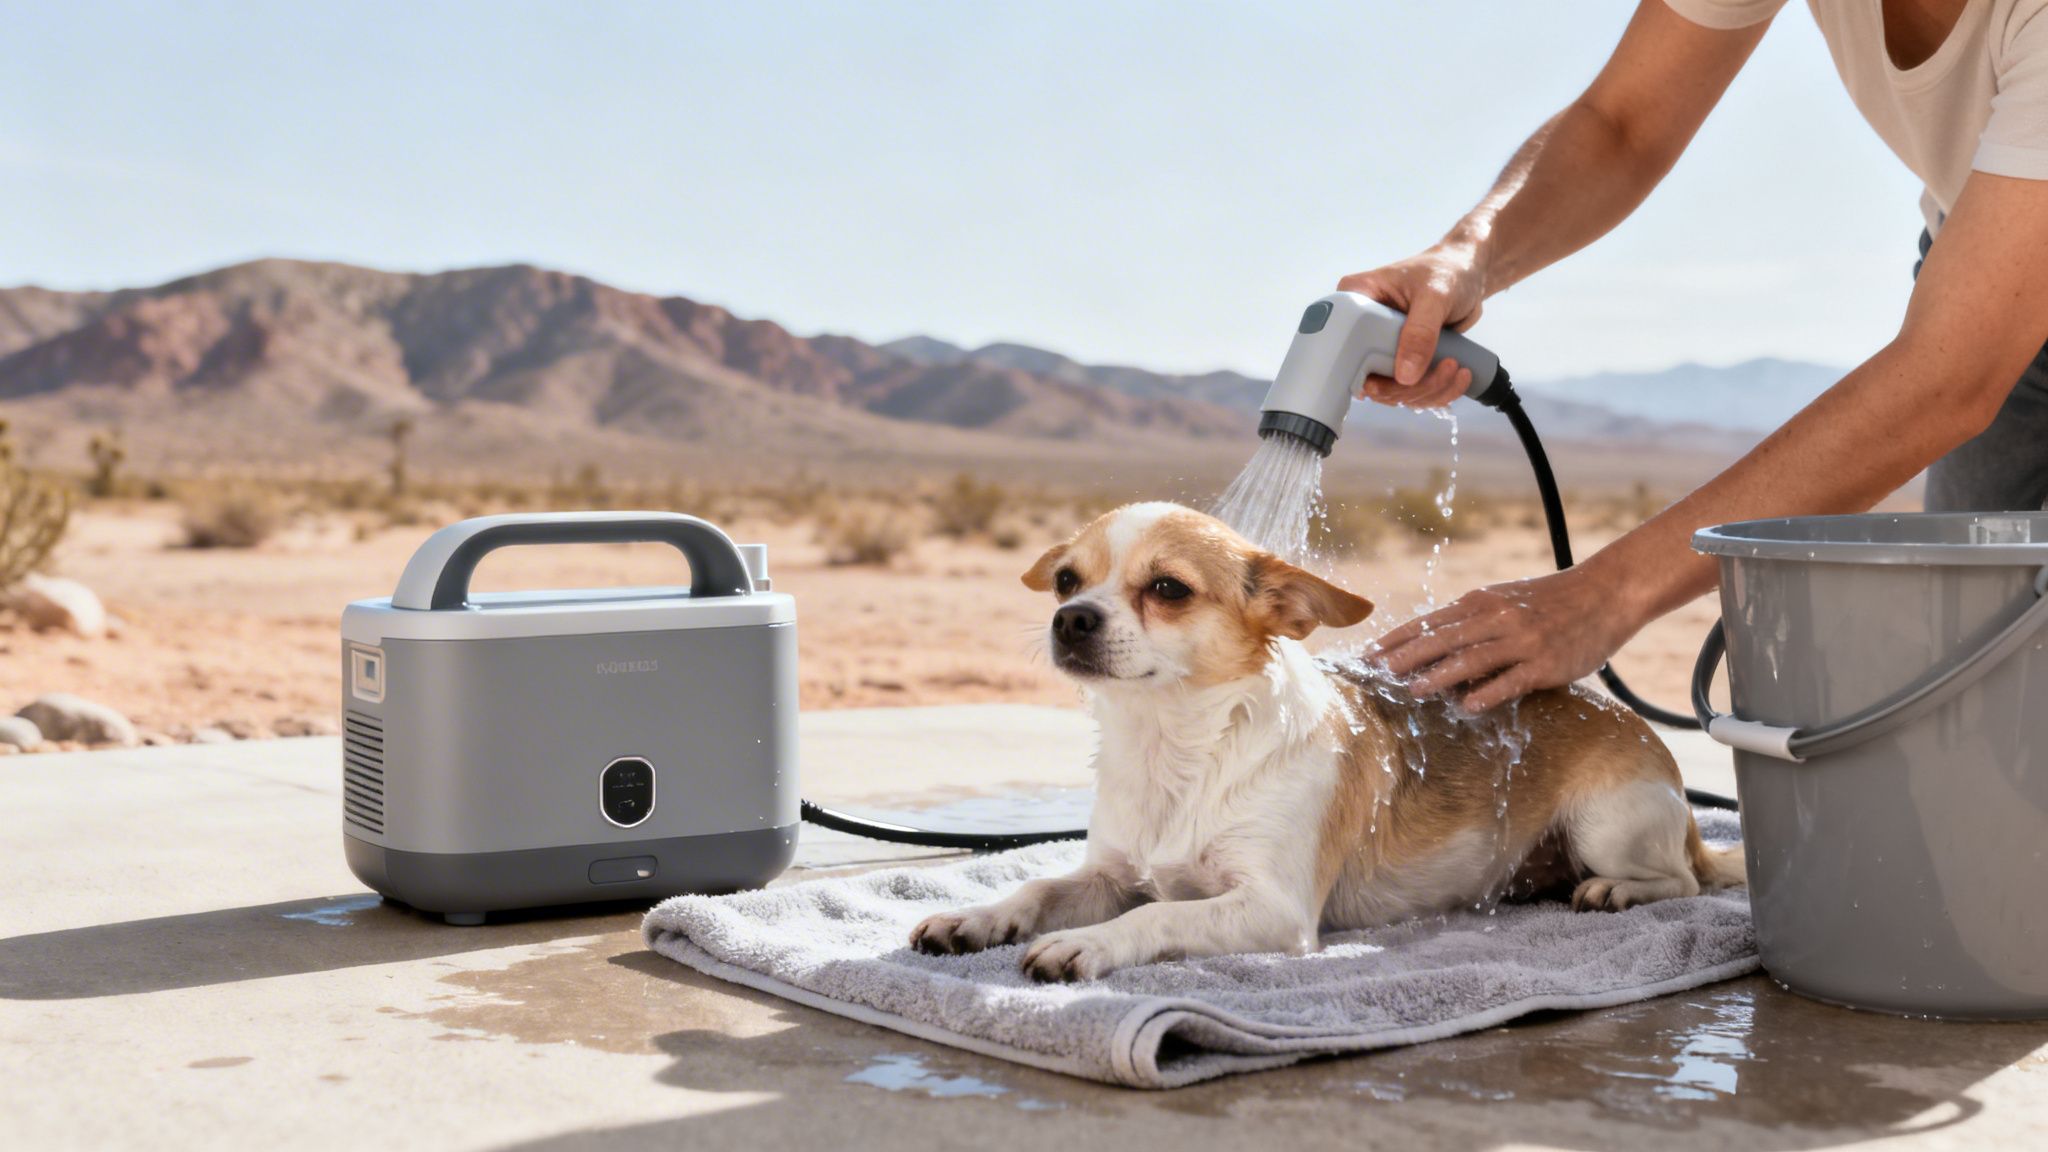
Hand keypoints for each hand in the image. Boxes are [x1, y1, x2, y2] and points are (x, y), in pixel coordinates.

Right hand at [1338, 243, 1488, 408]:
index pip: (1341, 347)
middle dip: (1409, 386)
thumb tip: (1404, 376)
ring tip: (1456, 368)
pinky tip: (1459, 374)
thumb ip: (1420, 332)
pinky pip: (1412, 393)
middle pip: (1368, 379)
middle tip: (1445, 368)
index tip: (1395, 378)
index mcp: (1355, 302)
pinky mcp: (1402, 362)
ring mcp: (1381, 350)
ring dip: (1428, 391)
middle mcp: (1361, 330)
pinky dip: (1438, 392)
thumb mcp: (1434, 295)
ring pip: (1393, 392)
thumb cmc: (1446, 270)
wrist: (1467, 274)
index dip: (1363, 371)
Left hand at [1368, 564, 1637, 711]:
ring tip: (1411, 691)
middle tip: (1375, 674)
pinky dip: (1487, 692)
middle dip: (1405, 657)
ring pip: (1470, 658)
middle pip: (1441, 639)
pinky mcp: (1545, 663)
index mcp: (1481, 602)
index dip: (1397, 639)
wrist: (1605, 593)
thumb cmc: (1550, 601)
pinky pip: (1511, 680)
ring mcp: (1521, 640)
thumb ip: (1471, 620)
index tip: (1369, 655)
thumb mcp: (1505, 600)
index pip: (1429, 622)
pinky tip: (1466, 707)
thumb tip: (1432, 645)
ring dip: (1438, 675)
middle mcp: (1496, 618)